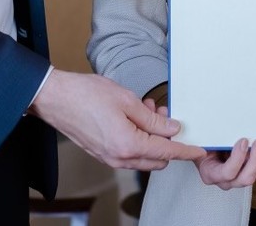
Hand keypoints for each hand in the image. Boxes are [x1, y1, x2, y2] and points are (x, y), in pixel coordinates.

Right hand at [30, 69, 203, 170]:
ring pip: (144, 156)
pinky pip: (129, 152)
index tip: (199, 150)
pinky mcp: (102, 153)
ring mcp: (109, 158)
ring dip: (152, 138)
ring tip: (150, 109)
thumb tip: (171, 128)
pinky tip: (136, 116)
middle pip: (157, 159)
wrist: (55, 98)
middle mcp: (119, 158)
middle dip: (168, 140)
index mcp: (129, 145)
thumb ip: (153, 118)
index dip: (186, 150)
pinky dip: (139, 139)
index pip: (167, 152)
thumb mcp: (127, 100)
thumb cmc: (86, 95)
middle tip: (168, 115)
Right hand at [196, 138, 255, 188]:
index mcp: (211, 174)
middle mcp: (227, 180)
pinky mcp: (251, 173)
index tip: (243, 141)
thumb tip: (214, 123)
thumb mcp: (202, 141)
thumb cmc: (204, 144)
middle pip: (245, 178)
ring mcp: (240, 178)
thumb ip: (208, 139)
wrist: (206, 149)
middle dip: (255, 160)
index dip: (237, 159)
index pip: (227, 173)